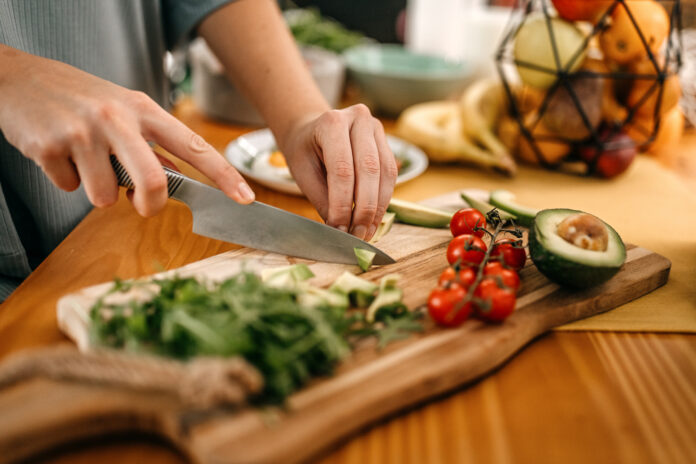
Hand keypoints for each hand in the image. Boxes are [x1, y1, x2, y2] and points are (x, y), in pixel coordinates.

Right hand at [0, 45, 254, 216]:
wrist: (19, 77)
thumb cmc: (80, 98)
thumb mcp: (123, 110)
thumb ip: (151, 143)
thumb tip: (177, 178)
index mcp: (144, 110)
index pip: (194, 146)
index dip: (223, 175)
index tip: (245, 197)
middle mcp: (118, 119)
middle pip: (153, 181)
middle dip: (151, 205)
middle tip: (143, 206)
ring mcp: (83, 133)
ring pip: (105, 196)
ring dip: (98, 191)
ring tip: (84, 162)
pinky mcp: (49, 147)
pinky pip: (68, 188)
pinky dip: (66, 180)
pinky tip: (59, 155)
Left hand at [279, 104, 397, 240]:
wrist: (311, 131)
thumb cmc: (304, 151)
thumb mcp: (303, 174)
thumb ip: (323, 199)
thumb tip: (341, 230)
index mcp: (331, 122)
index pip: (342, 169)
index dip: (343, 204)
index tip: (339, 229)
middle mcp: (359, 119)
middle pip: (369, 169)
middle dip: (364, 208)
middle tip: (357, 234)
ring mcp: (376, 129)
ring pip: (385, 173)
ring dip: (378, 207)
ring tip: (367, 231)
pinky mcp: (386, 143)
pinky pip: (391, 174)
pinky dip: (383, 199)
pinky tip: (373, 218)